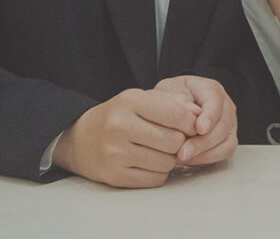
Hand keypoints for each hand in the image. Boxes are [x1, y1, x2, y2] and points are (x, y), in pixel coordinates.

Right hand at [52, 87, 200, 187]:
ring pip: (167, 162)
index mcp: (129, 102)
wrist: (78, 139)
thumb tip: (201, 115)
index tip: (192, 127)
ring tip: (157, 151)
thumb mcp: (140, 100)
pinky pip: (155, 179)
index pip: (177, 114)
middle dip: (180, 143)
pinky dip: (158, 173)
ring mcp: (115, 153)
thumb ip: (172, 104)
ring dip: (169, 159)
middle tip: (172, 141)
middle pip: (175, 141)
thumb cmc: (118, 117)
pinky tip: (148, 163)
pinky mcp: (115, 175)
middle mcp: (120, 126)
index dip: (192, 123)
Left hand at [152, 75, 237, 166]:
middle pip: (223, 125)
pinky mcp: (226, 140)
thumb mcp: (168, 92)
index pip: (216, 102)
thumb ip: (178, 100)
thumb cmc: (170, 97)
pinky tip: (191, 159)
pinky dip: (208, 158)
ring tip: (184, 158)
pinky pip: (225, 152)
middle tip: (183, 152)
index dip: (209, 117)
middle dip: (203, 142)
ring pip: (227, 141)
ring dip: (205, 153)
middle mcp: (225, 107)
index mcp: (211, 90)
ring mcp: (228, 124)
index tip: (199, 129)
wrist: (172, 106)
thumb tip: (194, 113)